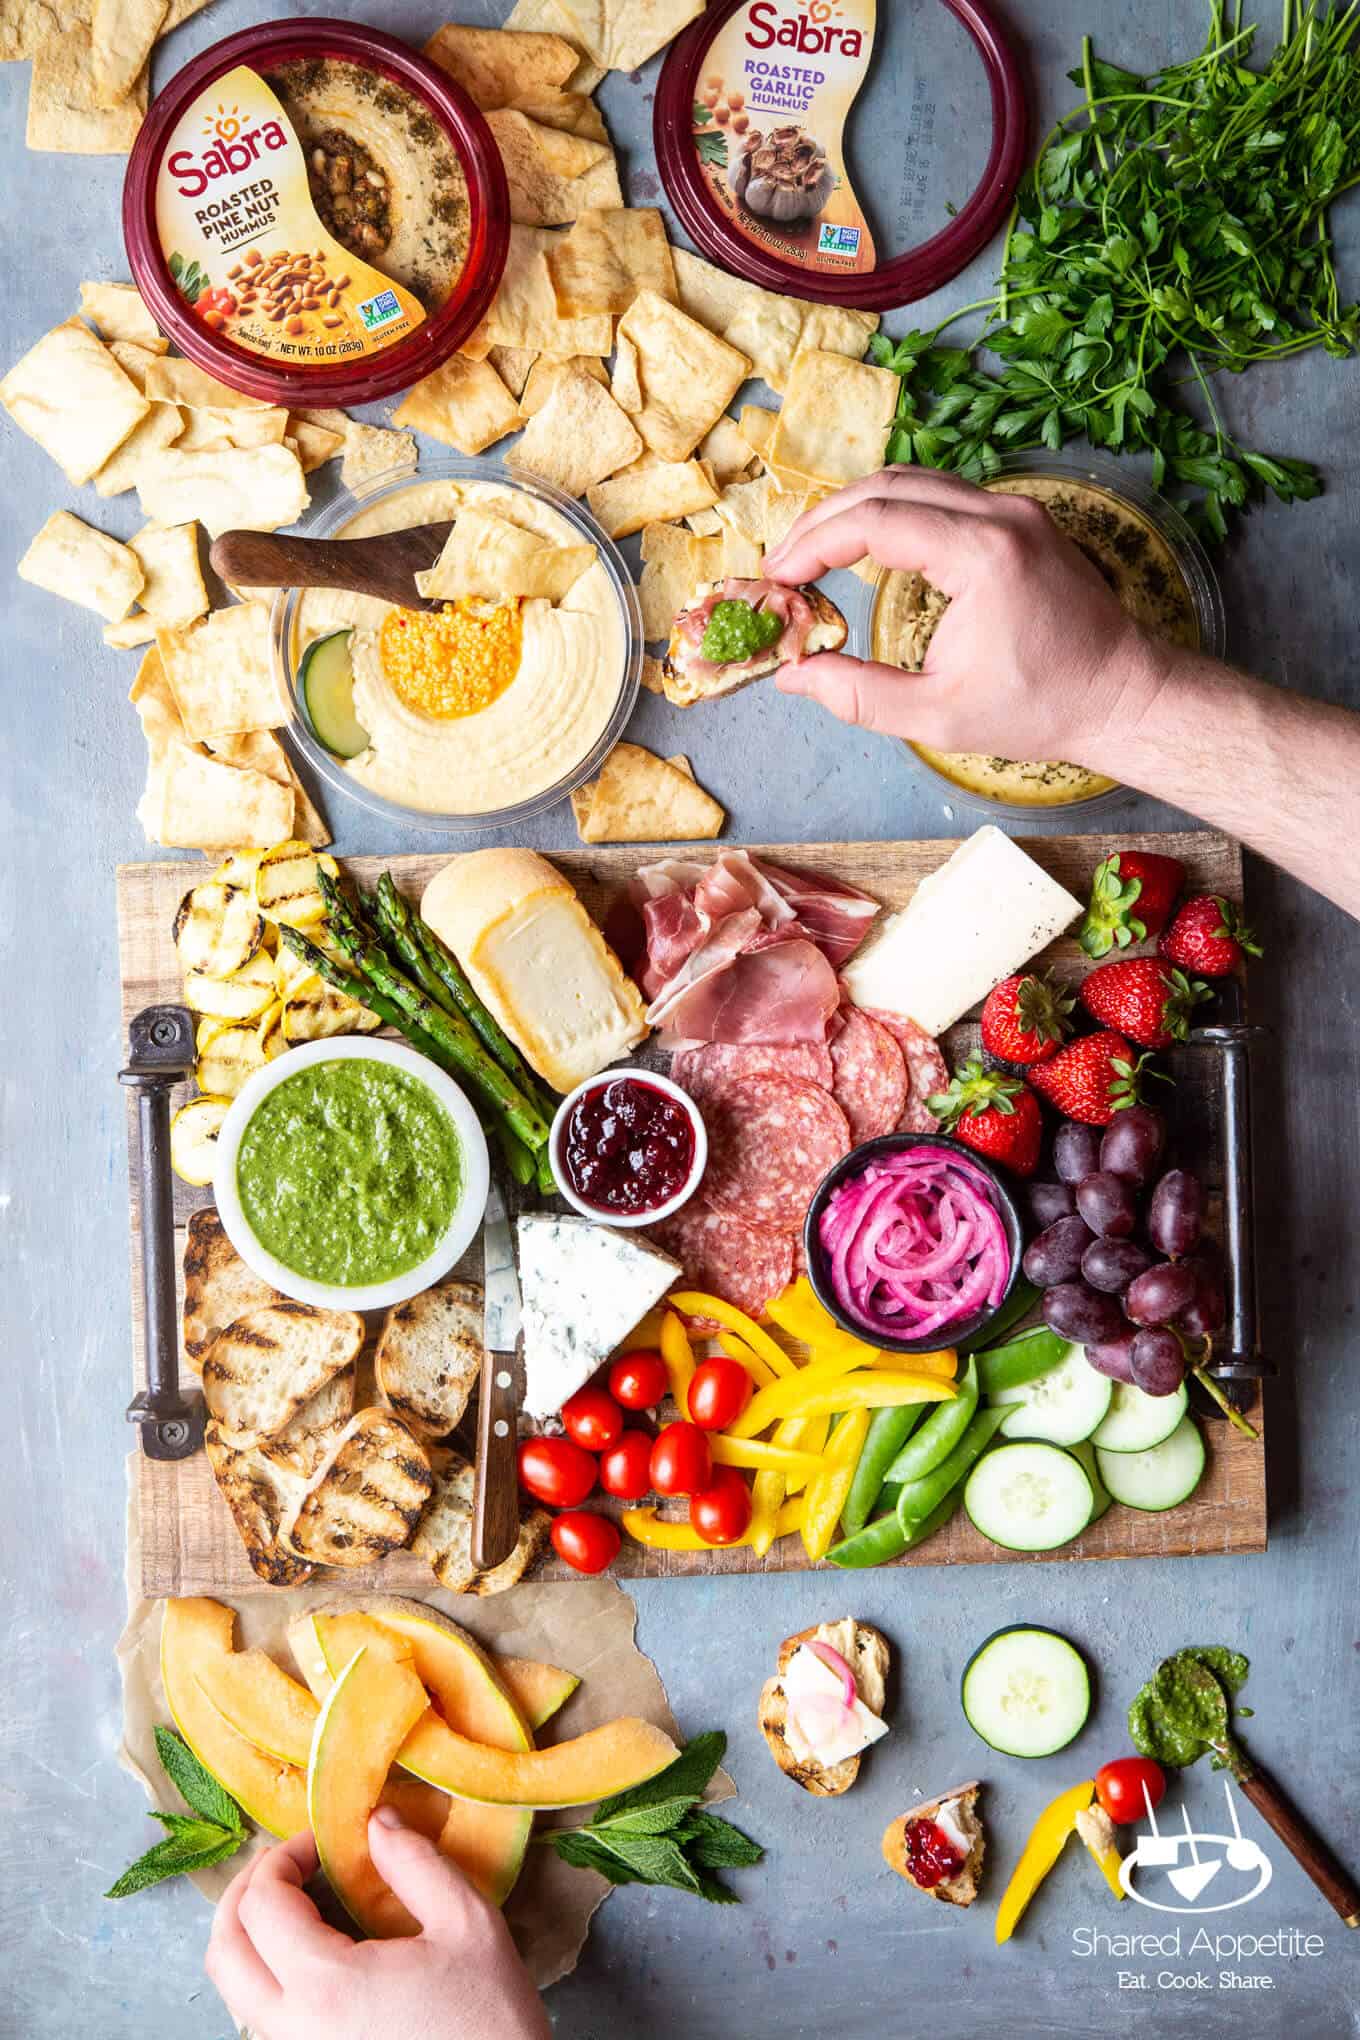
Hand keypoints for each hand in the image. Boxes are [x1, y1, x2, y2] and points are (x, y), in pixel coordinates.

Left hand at [206, 1813, 550, 2039]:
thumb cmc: (488, 2018)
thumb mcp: (466, 1923)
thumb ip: (414, 1863)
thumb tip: (377, 1821)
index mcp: (325, 1984)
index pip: (263, 1904)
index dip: (283, 1857)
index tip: (320, 1841)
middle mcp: (294, 2026)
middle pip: (224, 1951)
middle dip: (246, 1892)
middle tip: (289, 1863)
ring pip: (235, 1988)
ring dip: (251, 1934)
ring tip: (297, 1901)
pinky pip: (263, 2015)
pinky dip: (268, 1971)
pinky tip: (314, 1950)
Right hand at [764, 468, 1167, 766]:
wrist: (1121, 695)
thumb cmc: (1041, 708)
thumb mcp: (939, 715)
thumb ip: (858, 694)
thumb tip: (793, 674)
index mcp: (983, 555)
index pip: (875, 521)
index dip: (814, 544)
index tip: (778, 577)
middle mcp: (1001, 516)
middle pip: (887, 486)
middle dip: (824, 521)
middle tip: (783, 564)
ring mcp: (1015, 510)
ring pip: (913, 482)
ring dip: (856, 511)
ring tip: (813, 554)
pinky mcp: (1020, 519)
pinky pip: (942, 496)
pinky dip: (893, 513)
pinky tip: (866, 548)